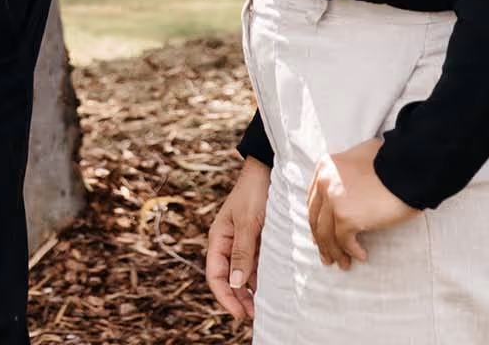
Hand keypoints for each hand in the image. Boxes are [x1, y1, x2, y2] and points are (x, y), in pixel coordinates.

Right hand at [205, 156, 268, 320]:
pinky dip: (262, 278)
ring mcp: (245, 243)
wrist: (269, 171)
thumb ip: (242, 253)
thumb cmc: (254, 194)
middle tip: (255, 316)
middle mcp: (229, 243)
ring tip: (265, 307)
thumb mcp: (248, 224)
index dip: (225, 296)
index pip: (215, 274)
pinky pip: (258, 265)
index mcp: (218, 238)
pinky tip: (273, 288)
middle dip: (238, 298)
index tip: (239, 314)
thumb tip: (236, 284)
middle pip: (229, 278)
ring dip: (251, 291)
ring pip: (244, 274)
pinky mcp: (259, 241)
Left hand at [307, 138, 414, 267]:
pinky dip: (352, 251)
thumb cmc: (393, 164)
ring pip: (326, 233)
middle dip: (321, 240)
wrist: (408, 168)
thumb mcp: (361, 159)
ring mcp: (333, 200)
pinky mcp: (346, 217)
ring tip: (344, 264)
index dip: (317, 220)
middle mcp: (324, 182)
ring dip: (334, 251)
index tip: (320, 235)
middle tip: (328, 256)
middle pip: (316, 218)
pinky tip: (361, 255)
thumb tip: (352, 196)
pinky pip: (344, 240)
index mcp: (325, 167)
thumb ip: (350, 174)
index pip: (315, 200)